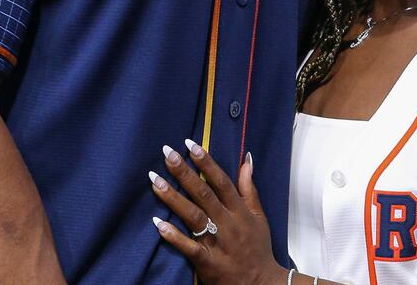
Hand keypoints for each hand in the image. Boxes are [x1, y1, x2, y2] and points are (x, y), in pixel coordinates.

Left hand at [150, 140, 285, 284]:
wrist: (261, 283)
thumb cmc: (258, 248)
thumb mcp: (259, 216)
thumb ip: (249, 188)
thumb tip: (246, 159)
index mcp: (240, 211)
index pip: (222, 182)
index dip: (207, 163)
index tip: (190, 145)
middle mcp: (229, 224)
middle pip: (204, 194)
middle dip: (185, 173)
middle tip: (168, 154)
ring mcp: (218, 243)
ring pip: (194, 217)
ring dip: (174, 198)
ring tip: (155, 180)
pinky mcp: (208, 263)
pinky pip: (189, 248)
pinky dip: (174, 236)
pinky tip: (158, 223)